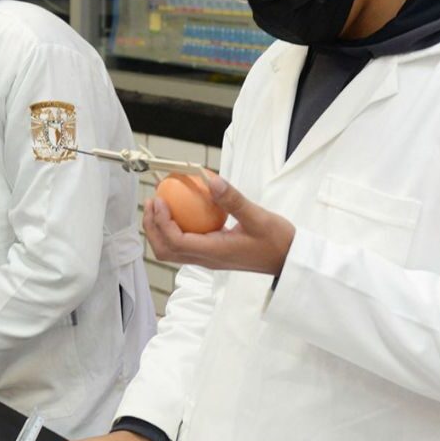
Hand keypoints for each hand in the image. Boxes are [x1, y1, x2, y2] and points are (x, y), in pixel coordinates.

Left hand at [144, 175, 294, 275]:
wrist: (289, 260)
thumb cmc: (277, 241)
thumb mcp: (258, 217)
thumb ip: (233, 200)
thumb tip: (210, 180)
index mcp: (214, 253)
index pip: (176, 241)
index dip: (161, 222)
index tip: (159, 200)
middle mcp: (207, 259)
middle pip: (165, 250)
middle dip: (152, 227)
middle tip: (151, 201)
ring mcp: (208, 259)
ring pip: (172, 250)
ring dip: (159, 229)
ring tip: (159, 205)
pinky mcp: (211, 254)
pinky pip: (184, 244)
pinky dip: (173, 229)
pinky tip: (180, 209)